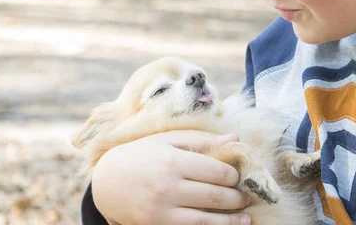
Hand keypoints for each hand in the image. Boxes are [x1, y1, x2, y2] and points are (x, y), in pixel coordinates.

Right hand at [91, 131, 252, 224]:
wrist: (107, 181)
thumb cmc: (142, 154)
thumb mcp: (168, 140)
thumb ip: (202, 139)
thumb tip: (235, 139)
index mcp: (173, 160)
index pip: (217, 171)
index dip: (234, 175)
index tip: (239, 176)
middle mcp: (167, 187)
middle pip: (215, 196)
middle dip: (237, 198)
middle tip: (247, 197)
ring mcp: (161, 211)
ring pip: (206, 220)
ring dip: (231, 221)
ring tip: (246, 218)